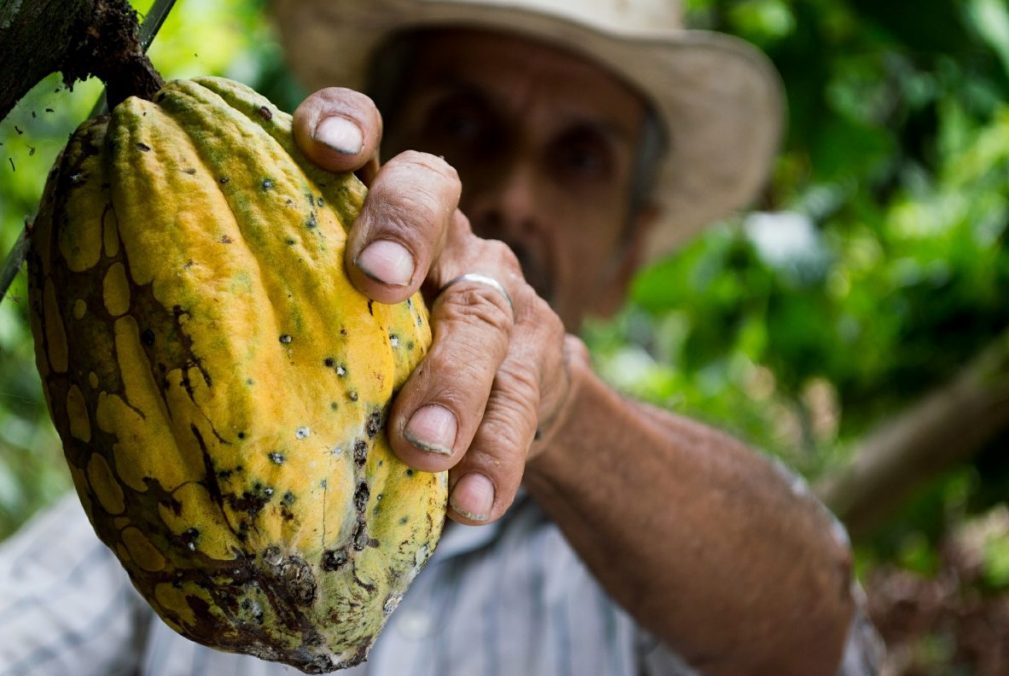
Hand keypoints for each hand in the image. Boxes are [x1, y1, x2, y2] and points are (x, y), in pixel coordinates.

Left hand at [293, 88, 579, 524]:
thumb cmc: (386, 356)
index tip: (320, 145)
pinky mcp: (539, 359)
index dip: (345, 124)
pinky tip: (473, 504)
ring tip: (423, 446)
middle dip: (403, 229)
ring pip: (484, 313)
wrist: (504, 395)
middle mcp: (444, 235)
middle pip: (433, 194)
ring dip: (453, 380)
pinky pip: (522, 403)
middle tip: (375, 280)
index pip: (366, 138)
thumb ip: (288, 315)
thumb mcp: (339, 321)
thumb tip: (149, 373)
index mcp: (379, 212)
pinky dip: (496, 455)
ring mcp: (499, 292)